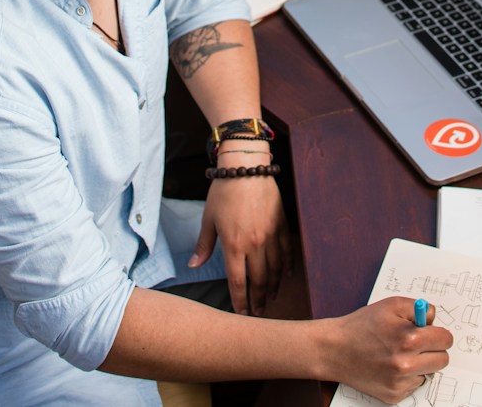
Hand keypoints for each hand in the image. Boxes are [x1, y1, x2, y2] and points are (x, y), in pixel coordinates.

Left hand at [189, 171, 289, 315]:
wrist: (247, 167)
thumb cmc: (224, 191)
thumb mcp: (208, 219)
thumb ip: (204, 246)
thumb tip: (194, 265)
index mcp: (234, 245)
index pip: (238, 282)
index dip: (241, 300)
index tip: (242, 312)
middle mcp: (255, 244)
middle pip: (260, 280)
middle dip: (259, 300)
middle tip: (259, 312)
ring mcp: (271, 235)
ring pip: (276, 270)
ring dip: (274, 287)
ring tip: (272, 298)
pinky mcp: (282, 225)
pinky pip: (287, 252)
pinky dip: (287, 266)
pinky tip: (285, 275)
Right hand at [329, 297, 451, 403]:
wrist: (336, 349)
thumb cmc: (363, 325)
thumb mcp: (391, 305)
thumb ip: (419, 308)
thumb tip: (434, 318)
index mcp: (410, 339)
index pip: (446, 340)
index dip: (439, 334)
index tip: (432, 333)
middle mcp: (406, 364)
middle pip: (443, 360)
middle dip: (434, 350)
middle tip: (418, 344)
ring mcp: (400, 382)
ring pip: (429, 373)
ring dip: (421, 364)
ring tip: (400, 354)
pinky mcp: (394, 395)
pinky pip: (414, 385)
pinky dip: (408, 376)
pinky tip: (391, 366)